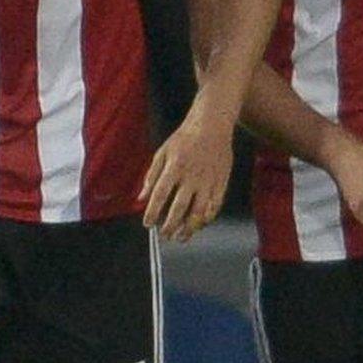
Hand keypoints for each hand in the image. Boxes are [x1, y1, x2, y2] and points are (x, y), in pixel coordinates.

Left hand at [140, 114, 233, 241]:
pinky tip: (199, 225)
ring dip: (189, 228)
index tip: (148, 224)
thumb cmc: (183, 139)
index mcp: (174, 168)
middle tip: (164, 235)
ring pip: (199, 212)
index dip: (153, 212)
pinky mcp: (221, 183)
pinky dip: (206, 219)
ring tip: (181, 237)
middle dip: (170, 226)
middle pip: (179, 208)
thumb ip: (151, 177)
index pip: (160, 195)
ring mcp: (208, 181)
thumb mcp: (161, 152)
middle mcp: (191, 177)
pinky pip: (215, 206)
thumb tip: (141, 198)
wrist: (211, 126)